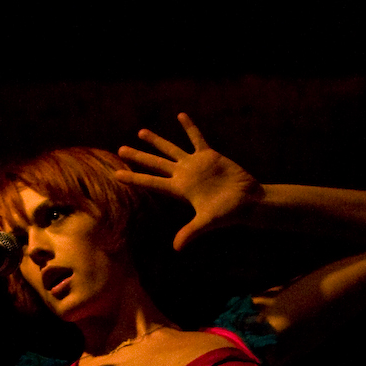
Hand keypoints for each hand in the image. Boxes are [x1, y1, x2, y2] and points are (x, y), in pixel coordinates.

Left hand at [116, 113, 262, 250]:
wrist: (248, 201)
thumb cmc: (229, 213)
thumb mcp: (207, 222)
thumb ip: (190, 232)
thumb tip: (176, 248)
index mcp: (180, 190)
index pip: (152, 182)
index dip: (135, 178)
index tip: (117, 174)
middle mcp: (184, 176)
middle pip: (155, 164)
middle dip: (138, 157)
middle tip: (120, 149)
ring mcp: (195, 165)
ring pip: (170, 150)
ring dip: (156, 141)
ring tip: (140, 132)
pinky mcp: (209, 156)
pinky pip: (196, 138)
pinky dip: (189, 127)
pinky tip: (180, 116)